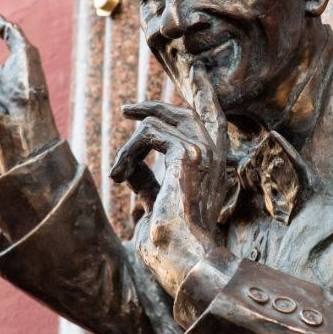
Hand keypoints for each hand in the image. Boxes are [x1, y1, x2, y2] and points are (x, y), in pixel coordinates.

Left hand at [110, 66, 230, 296]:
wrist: (180, 257)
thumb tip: (134, 170)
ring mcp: (204, 152)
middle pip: (187, 113)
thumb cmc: (168, 241)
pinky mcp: (187, 154)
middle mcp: (215, 157)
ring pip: (161, 123)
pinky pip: (149, 134)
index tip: (198, 76)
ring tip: (117, 173)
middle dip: (156, 106)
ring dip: (131, 146)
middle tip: (126, 108)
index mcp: (212, 169)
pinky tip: (120, 176)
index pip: (214, 122)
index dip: (205, 97)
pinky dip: (129, 153)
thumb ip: (149, 182)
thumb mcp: (155, 203)